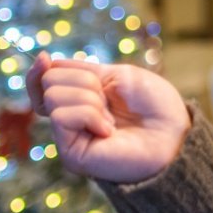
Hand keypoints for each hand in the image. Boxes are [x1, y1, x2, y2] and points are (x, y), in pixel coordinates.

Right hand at [24, 55, 189, 183]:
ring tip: (111, 118)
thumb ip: (80, 70)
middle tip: (108, 99)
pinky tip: (108, 131)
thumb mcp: (116, 74)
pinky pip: (63, 116)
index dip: (39, 69)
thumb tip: (44, 62)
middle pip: (49, 83)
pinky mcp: (71, 154)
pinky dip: (90, 115)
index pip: (43, 82)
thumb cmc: (154, 105)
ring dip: (90, 99)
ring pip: (53, 97)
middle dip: (83, 81)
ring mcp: (69, 137)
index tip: (43, 58)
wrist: (173, 133)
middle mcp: (71, 118)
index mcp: (80, 98)